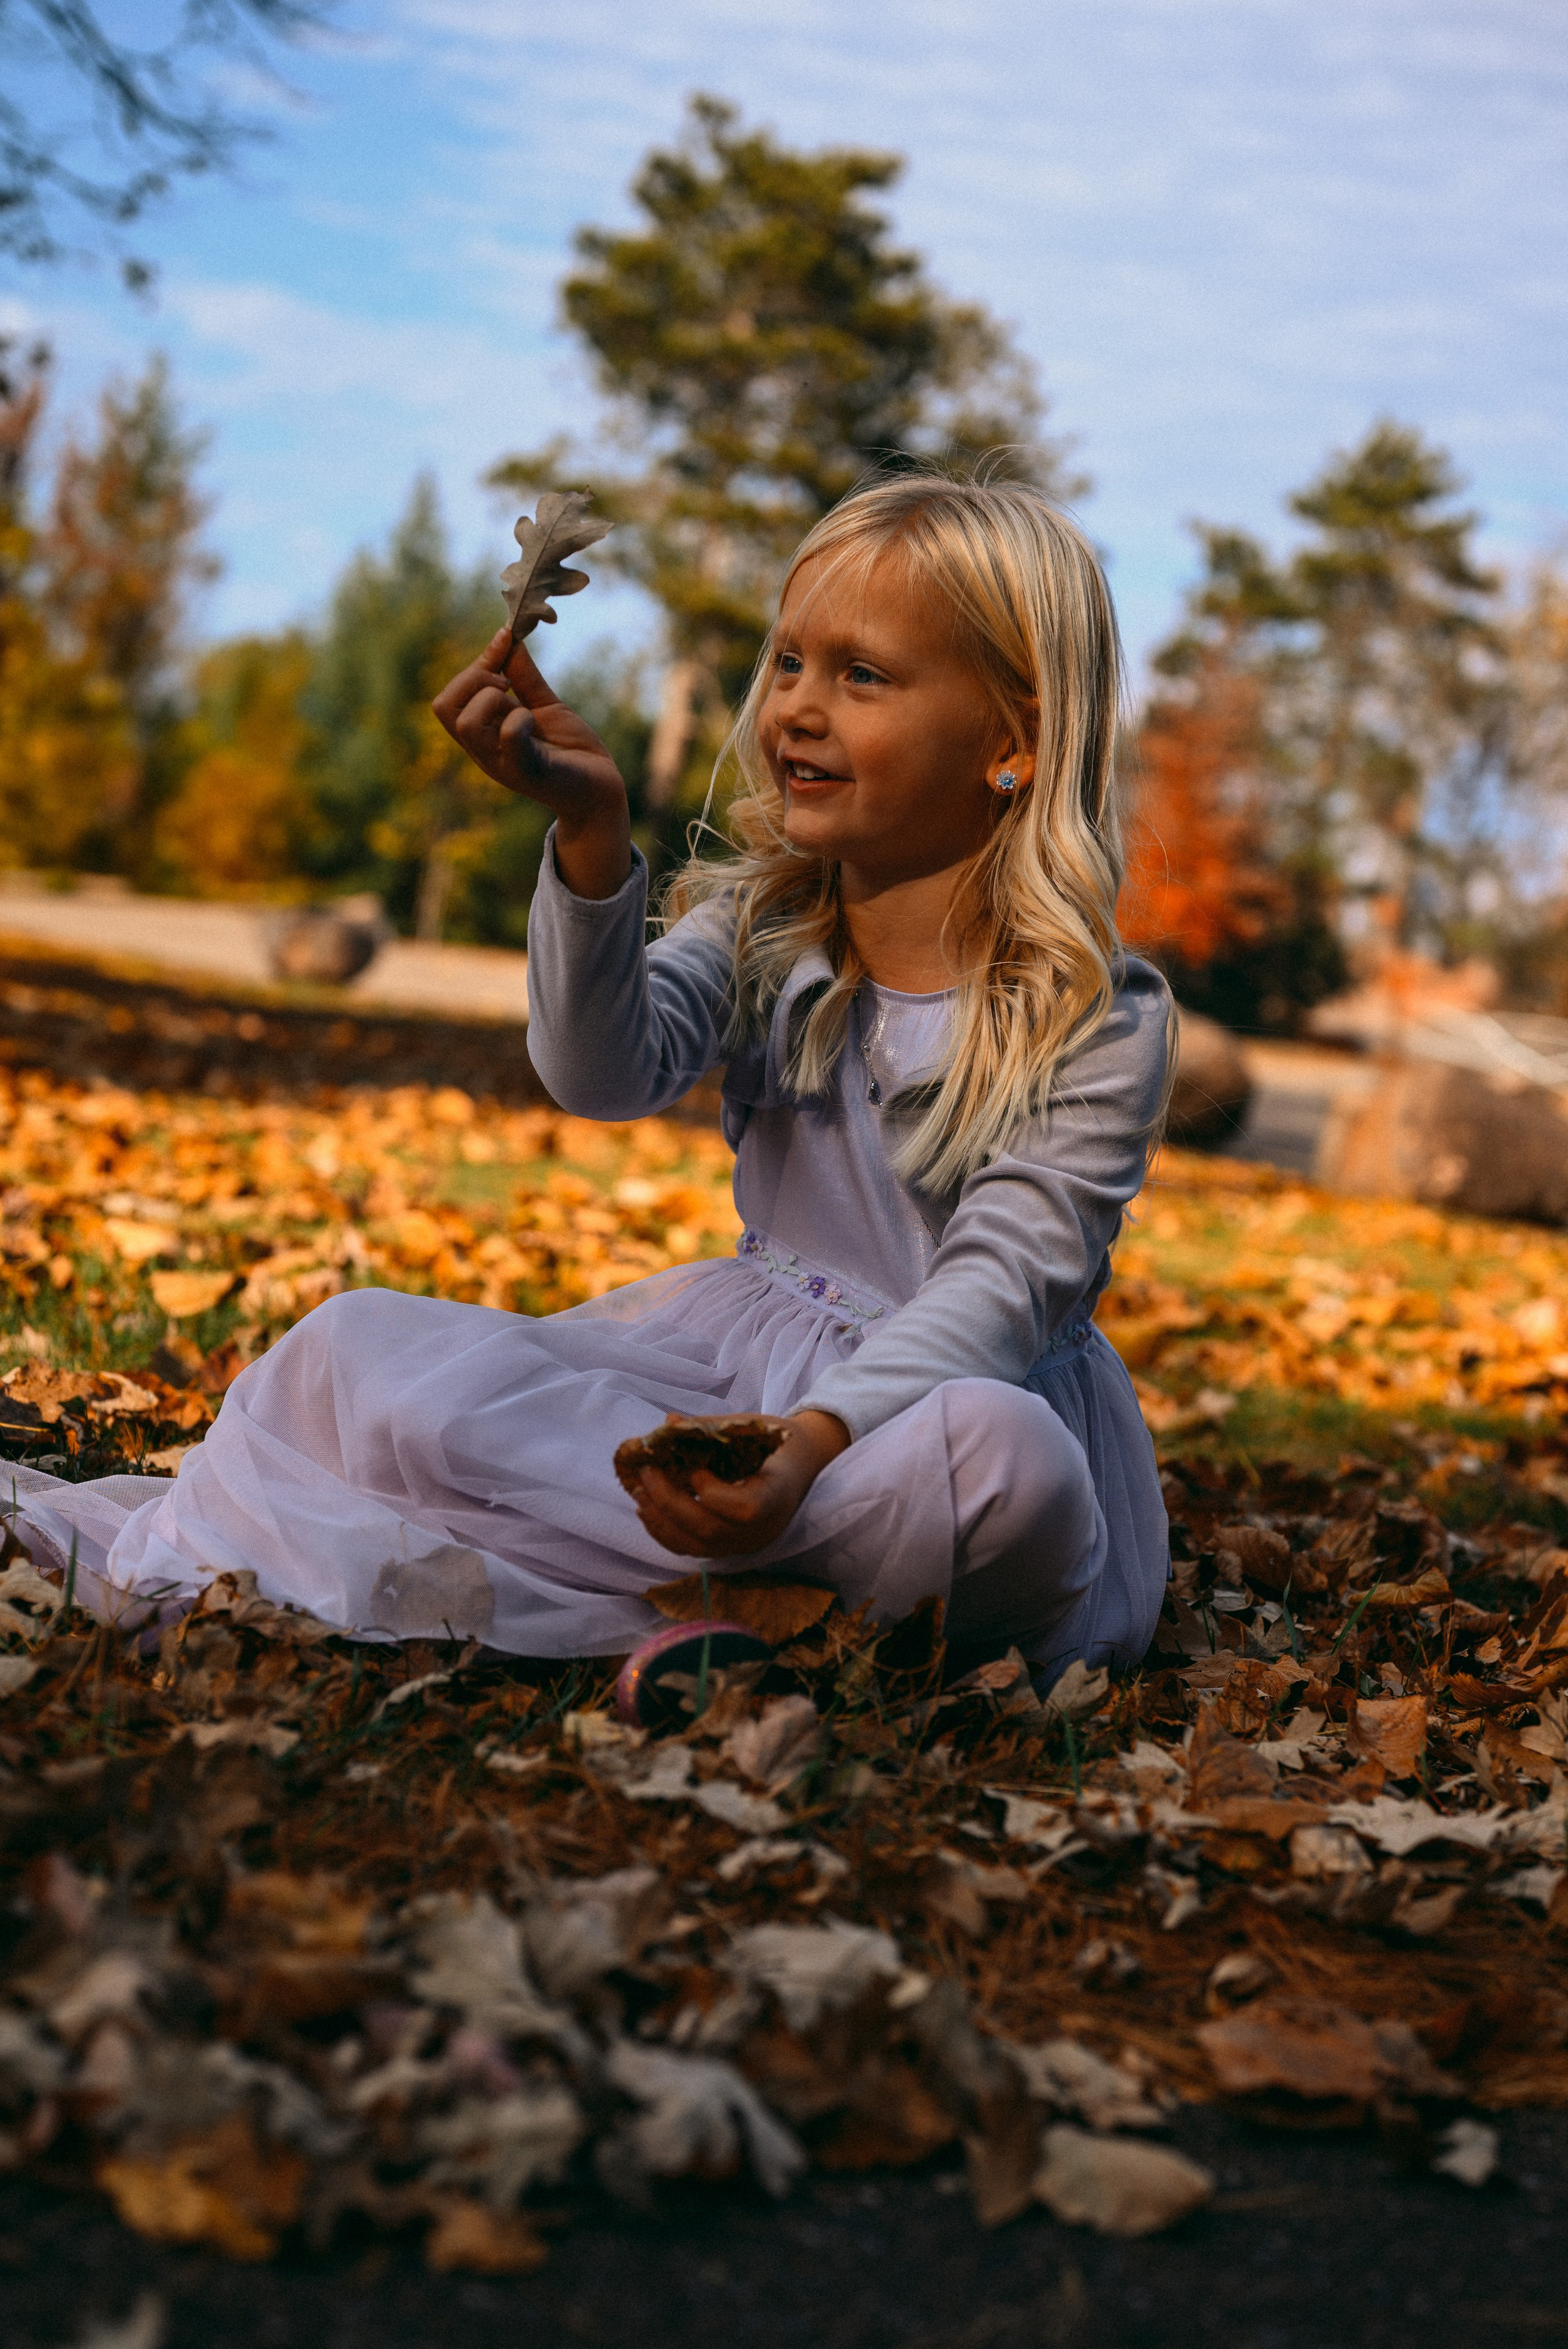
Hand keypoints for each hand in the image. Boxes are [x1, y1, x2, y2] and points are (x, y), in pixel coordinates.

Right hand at [431, 626, 630, 898]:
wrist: (601, 789)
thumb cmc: (571, 752)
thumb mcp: (544, 706)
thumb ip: (523, 676)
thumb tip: (508, 636)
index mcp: (484, 736)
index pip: (448, 698)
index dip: (474, 665)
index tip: (506, 644)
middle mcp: (485, 752)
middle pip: (444, 707)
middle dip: (473, 679)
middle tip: (508, 684)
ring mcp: (504, 764)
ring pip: (467, 723)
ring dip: (492, 699)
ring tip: (521, 705)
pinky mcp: (530, 772)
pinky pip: (509, 737)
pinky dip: (520, 719)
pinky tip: (536, 721)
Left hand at [630, 1409, 850, 1559]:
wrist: (802, 1467)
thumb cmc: (777, 1443)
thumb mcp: (754, 1429)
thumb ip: (712, 1428)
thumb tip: (668, 1423)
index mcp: (777, 1496)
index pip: (744, 1509)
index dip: (711, 1491)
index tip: (694, 1468)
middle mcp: (763, 1529)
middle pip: (710, 1530)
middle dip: (670, 1501)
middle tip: (647, 1472)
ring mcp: (746, 1544)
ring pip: (697, 1546)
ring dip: (660, 1520)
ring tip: (638, 1492)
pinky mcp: (730, 1548)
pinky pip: (693, 1550)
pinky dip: (665, 1532)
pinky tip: (647, 1509)